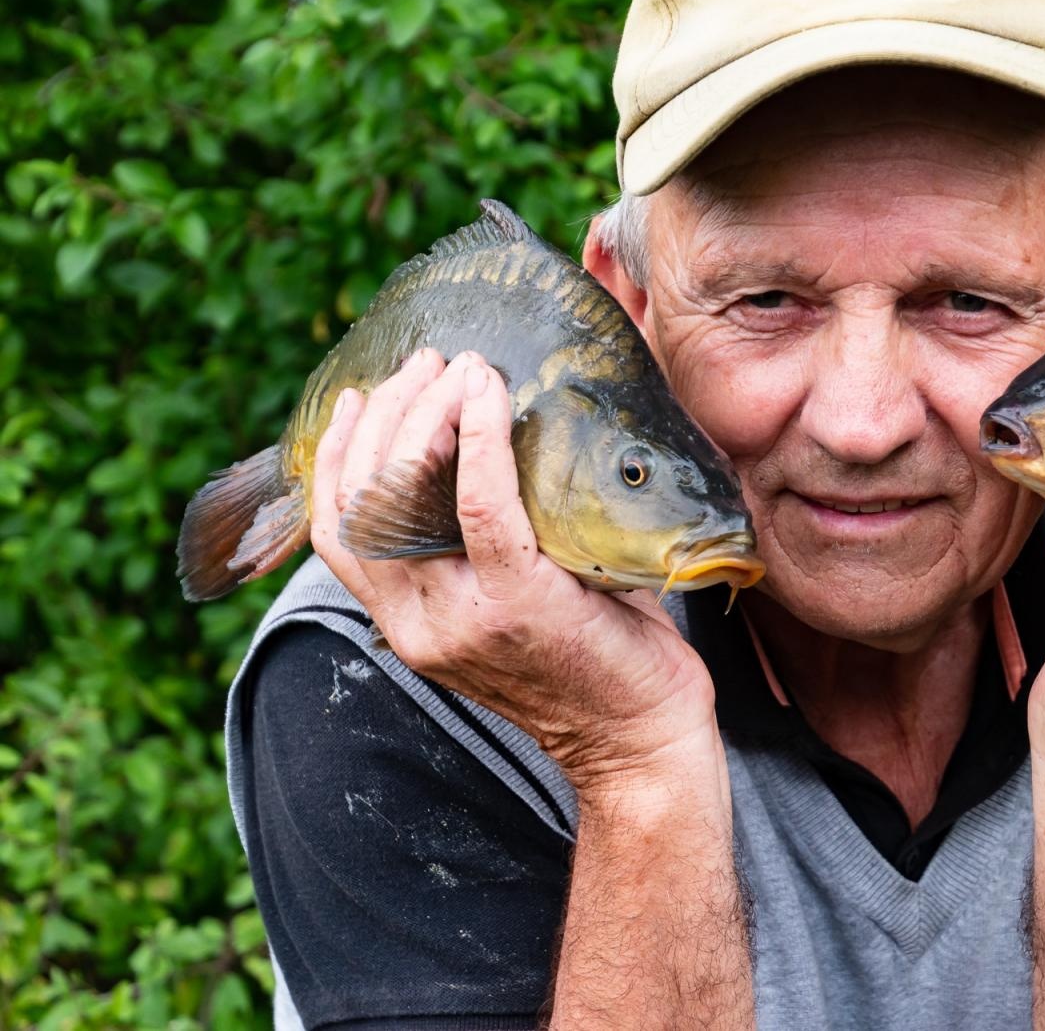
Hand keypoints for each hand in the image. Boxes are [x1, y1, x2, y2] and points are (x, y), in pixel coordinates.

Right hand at [309, 349, 722, 804]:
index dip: (337, 456)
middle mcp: (420, 625)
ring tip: (459, 369)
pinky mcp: (519, 604)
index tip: (363, 397)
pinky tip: (488, 397)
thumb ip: (489, 547)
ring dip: (425, 415)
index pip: (337, 531)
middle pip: (363, 500)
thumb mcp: (515, 607)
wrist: (642, 744)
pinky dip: (479, 442)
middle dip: (387, 416)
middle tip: (428, 364)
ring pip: (406, 494)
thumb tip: (503, 445)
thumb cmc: (597, 661)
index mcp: (409, 625)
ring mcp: (463, 618)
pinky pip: (481, 507)